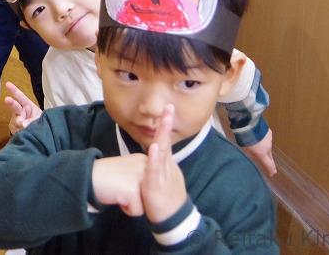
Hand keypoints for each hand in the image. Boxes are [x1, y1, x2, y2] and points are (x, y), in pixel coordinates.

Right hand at [3, 81, 42, 133]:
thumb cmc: (42, 123)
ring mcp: (15, 120)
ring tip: (28, 129)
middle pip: (15, 106)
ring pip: (15, 121)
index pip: (20, 97)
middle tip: (7, 99)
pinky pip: (15, 130)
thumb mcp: (40, 120)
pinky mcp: (14, 129)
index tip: (7, 84)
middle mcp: (20, 111)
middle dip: (11, 102)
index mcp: (28, 106)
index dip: (14, 90)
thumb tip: (22, 124)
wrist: (39, 135)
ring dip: (21, 125)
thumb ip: (31, 121)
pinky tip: (24, 133)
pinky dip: (20, 132)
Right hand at [91, 155, 146, 215]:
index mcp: (144, 160)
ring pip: (145, 205)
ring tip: (119, 191)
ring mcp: (140, 178)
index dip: (138, 188)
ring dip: (132, 203)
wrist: (87, 176)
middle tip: (121, 186)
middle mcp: (145, 167)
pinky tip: (116, 196)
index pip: (153, 185)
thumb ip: (141, 175)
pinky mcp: (133, 191)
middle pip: (151, 196)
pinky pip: (136, 211)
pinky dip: (125, 208)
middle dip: (137, 196)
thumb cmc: (106, 176)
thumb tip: (152, 190)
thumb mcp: (128, 169)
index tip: (125, 181)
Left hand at [141, 105, 188, 222]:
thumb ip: (160, 165)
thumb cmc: (167, 199)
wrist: (174, 220)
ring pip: (163, 153)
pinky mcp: (156, 186)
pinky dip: (154, 159)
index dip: (165, 126)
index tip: (167, 109)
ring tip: (163, 120)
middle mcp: (168, 167)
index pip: (165, 141)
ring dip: (162, 136)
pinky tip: (153, 148)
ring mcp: (163, 175)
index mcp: (168, 164)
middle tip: (168, 107)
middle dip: (167, 124)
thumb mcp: (165, 178)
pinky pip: (154, 171)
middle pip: (167, 142)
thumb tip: (155, 153)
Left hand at [242, 129, 276, 176]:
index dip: (271, 170)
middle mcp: (268, 147)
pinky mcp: (269, 132)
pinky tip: (257, 136)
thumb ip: (251, 155)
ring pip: (267, 145)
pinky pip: (266, 138)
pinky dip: (263, 139)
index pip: (269, 164)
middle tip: (268, 164)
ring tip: (255, 144)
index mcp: (262, 153)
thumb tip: (255, 157)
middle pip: (268, 155)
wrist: (248, 123)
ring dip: (263, 146)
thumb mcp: (245, 150)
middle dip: (267, 159)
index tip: (272, 174)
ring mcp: (269, 139)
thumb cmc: (244, 137)